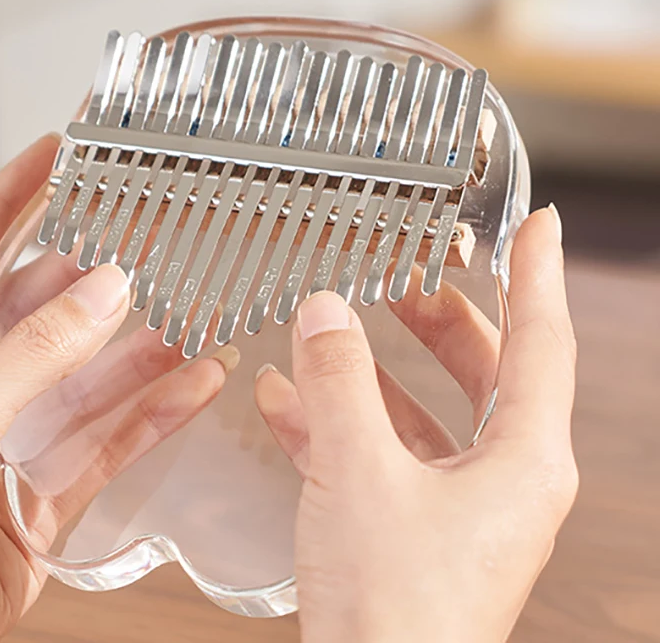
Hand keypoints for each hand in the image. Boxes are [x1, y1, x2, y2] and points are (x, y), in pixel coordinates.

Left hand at [0, 137, 231, 642]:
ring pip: (88, 382)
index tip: (51, 158)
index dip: (6, 201)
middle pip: (38, 314)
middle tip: (146, 239)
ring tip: (192, 312)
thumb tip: (103, 291)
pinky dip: (155, 415)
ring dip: (142, 350)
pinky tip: (193, 386)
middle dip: (93, 277)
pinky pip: (109, 444)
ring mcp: (4, 447)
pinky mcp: (40, 501)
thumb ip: (34, 355)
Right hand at [256, 207, 577, 642]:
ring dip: (378, 367)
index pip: (542, 340)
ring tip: (336, 323)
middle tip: (410, 271)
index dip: (537, 273)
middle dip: (441, 315)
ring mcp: (459, 506)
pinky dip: (342, 420)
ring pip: (427, 411)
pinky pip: (385, 453)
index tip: (537, 224)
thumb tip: (324, 314)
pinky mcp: (415, 528)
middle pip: (483, 369)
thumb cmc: (393, 612)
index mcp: (522, 460)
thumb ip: (339, 382)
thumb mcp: (357, 472)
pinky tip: (287, 399)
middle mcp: (504, 480)